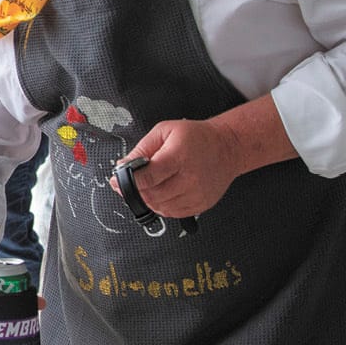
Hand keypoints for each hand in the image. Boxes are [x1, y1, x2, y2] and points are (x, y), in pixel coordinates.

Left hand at [107, 118, 242, 218]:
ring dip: (147, 200)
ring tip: (147, 187)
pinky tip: (161, 193)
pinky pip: (172, 213)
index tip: (118, 180)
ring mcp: (196, 194)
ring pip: (160, 207)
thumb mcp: (165, 131)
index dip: (129, 181)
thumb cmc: (197, 137)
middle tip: (128, 184)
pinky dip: (161, 206)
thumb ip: (142, 149)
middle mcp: (190, 178)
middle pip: (152, 195)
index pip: (148, 177)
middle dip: (135, 191)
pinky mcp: (200, 205)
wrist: (227, 148)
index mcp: (179, 156)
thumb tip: (123, 165)